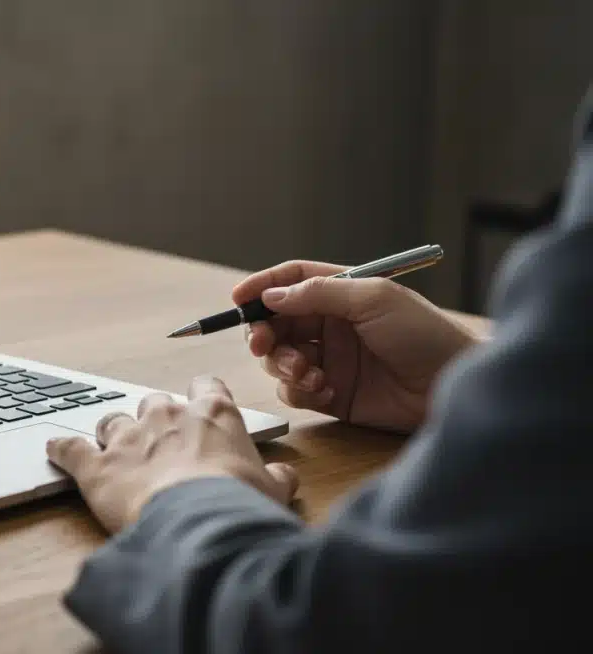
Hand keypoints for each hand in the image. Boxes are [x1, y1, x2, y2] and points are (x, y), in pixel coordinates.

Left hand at [45, 376, 297, 533]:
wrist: (199, 525)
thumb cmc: (239, 506)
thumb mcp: (271, 493)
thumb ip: (275, 479)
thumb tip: (282, 477)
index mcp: (213, 415)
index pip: (207, 386)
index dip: (203, 398)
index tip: (202, 408)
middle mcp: (167, 417)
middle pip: (155, 402)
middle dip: (155, 420)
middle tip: (161, 446)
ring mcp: (128, 438)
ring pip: (113, 420)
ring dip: (113, 434)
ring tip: (116, 453)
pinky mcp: (96, 466)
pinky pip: (69, 447)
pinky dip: (61, 448)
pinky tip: (54, 449)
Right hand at [233, 260, 478, 432]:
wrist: (454, 387)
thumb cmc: (425, 335)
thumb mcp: (374, 299)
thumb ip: (320, 294)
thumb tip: (272, 296)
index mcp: (342, 294)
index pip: (291, 282)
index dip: (262, 287)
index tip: (238, 298)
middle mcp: (331, 326)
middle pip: (276, 323)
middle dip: (264, 334)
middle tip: (263, 345)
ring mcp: (330, 361)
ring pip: (280, 359)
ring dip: (284, 364)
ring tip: (309, 373)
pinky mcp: (332, 395)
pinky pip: (295, 391)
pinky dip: (301, 391)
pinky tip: (327, 391)